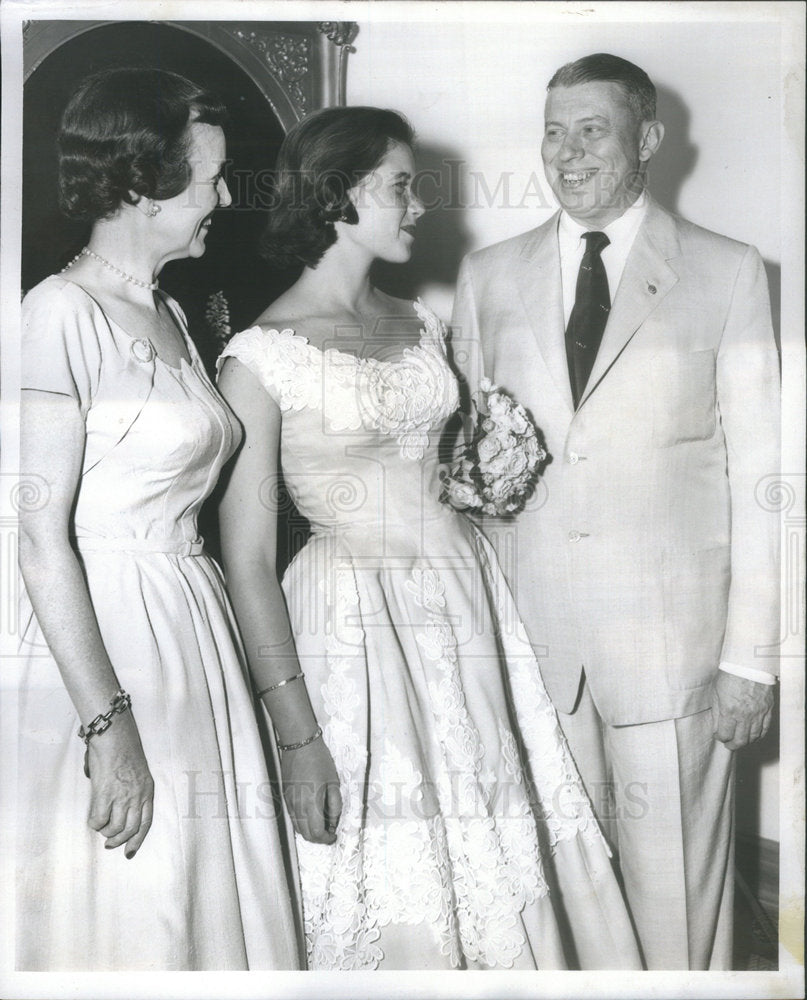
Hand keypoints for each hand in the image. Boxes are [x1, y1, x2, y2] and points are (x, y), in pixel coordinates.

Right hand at [85, 712, 153, 857]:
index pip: (146, 822)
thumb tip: (119, 806)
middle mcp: (137, 796)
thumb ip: (133, 790)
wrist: (115, 736)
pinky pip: (99, 820)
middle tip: (110, 843)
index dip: (138, 840)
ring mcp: (122, 796)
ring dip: (106, 832)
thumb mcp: (138, 772)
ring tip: (101, 827)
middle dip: (119, 841)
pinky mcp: (105, 794)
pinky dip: (94, 823)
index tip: (129, 852)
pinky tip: (93, 818)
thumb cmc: (123, 750)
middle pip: (130, 829)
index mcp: (147, 790)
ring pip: (114, 828)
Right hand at [281, 736, 341, 844]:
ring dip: (309, 831)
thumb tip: (333, 822)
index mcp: (310, 804)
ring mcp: (288, 802)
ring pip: (297, 827)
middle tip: (329, 833)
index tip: (334, 836)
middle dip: (318, 839)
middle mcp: (296, 806)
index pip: (316, 834)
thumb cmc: (319, 760)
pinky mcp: (285, 796)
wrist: (299, 743)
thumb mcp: (333, 782)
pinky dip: (302, 822)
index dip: (326, 839)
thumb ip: (334, 805)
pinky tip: (312, 813)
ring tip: (322, 823)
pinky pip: (292, 817)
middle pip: (305, 835)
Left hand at [711, 671, 774, 749]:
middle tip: (728, 744)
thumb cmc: (729, 676)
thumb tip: (716, 727)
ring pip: (753, 737)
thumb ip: (716, 712)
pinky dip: (759, 736)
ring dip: (746, 742)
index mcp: (729, 710)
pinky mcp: (768, 710)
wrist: (748, 664)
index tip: (718, 735)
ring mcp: (758, 713)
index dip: (720, 738)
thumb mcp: (715, 692)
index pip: (725, 734)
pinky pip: (765, 729)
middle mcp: (744, 715)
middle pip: (740, 740)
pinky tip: (753, 736)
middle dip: (732, 745)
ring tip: (740, 741)